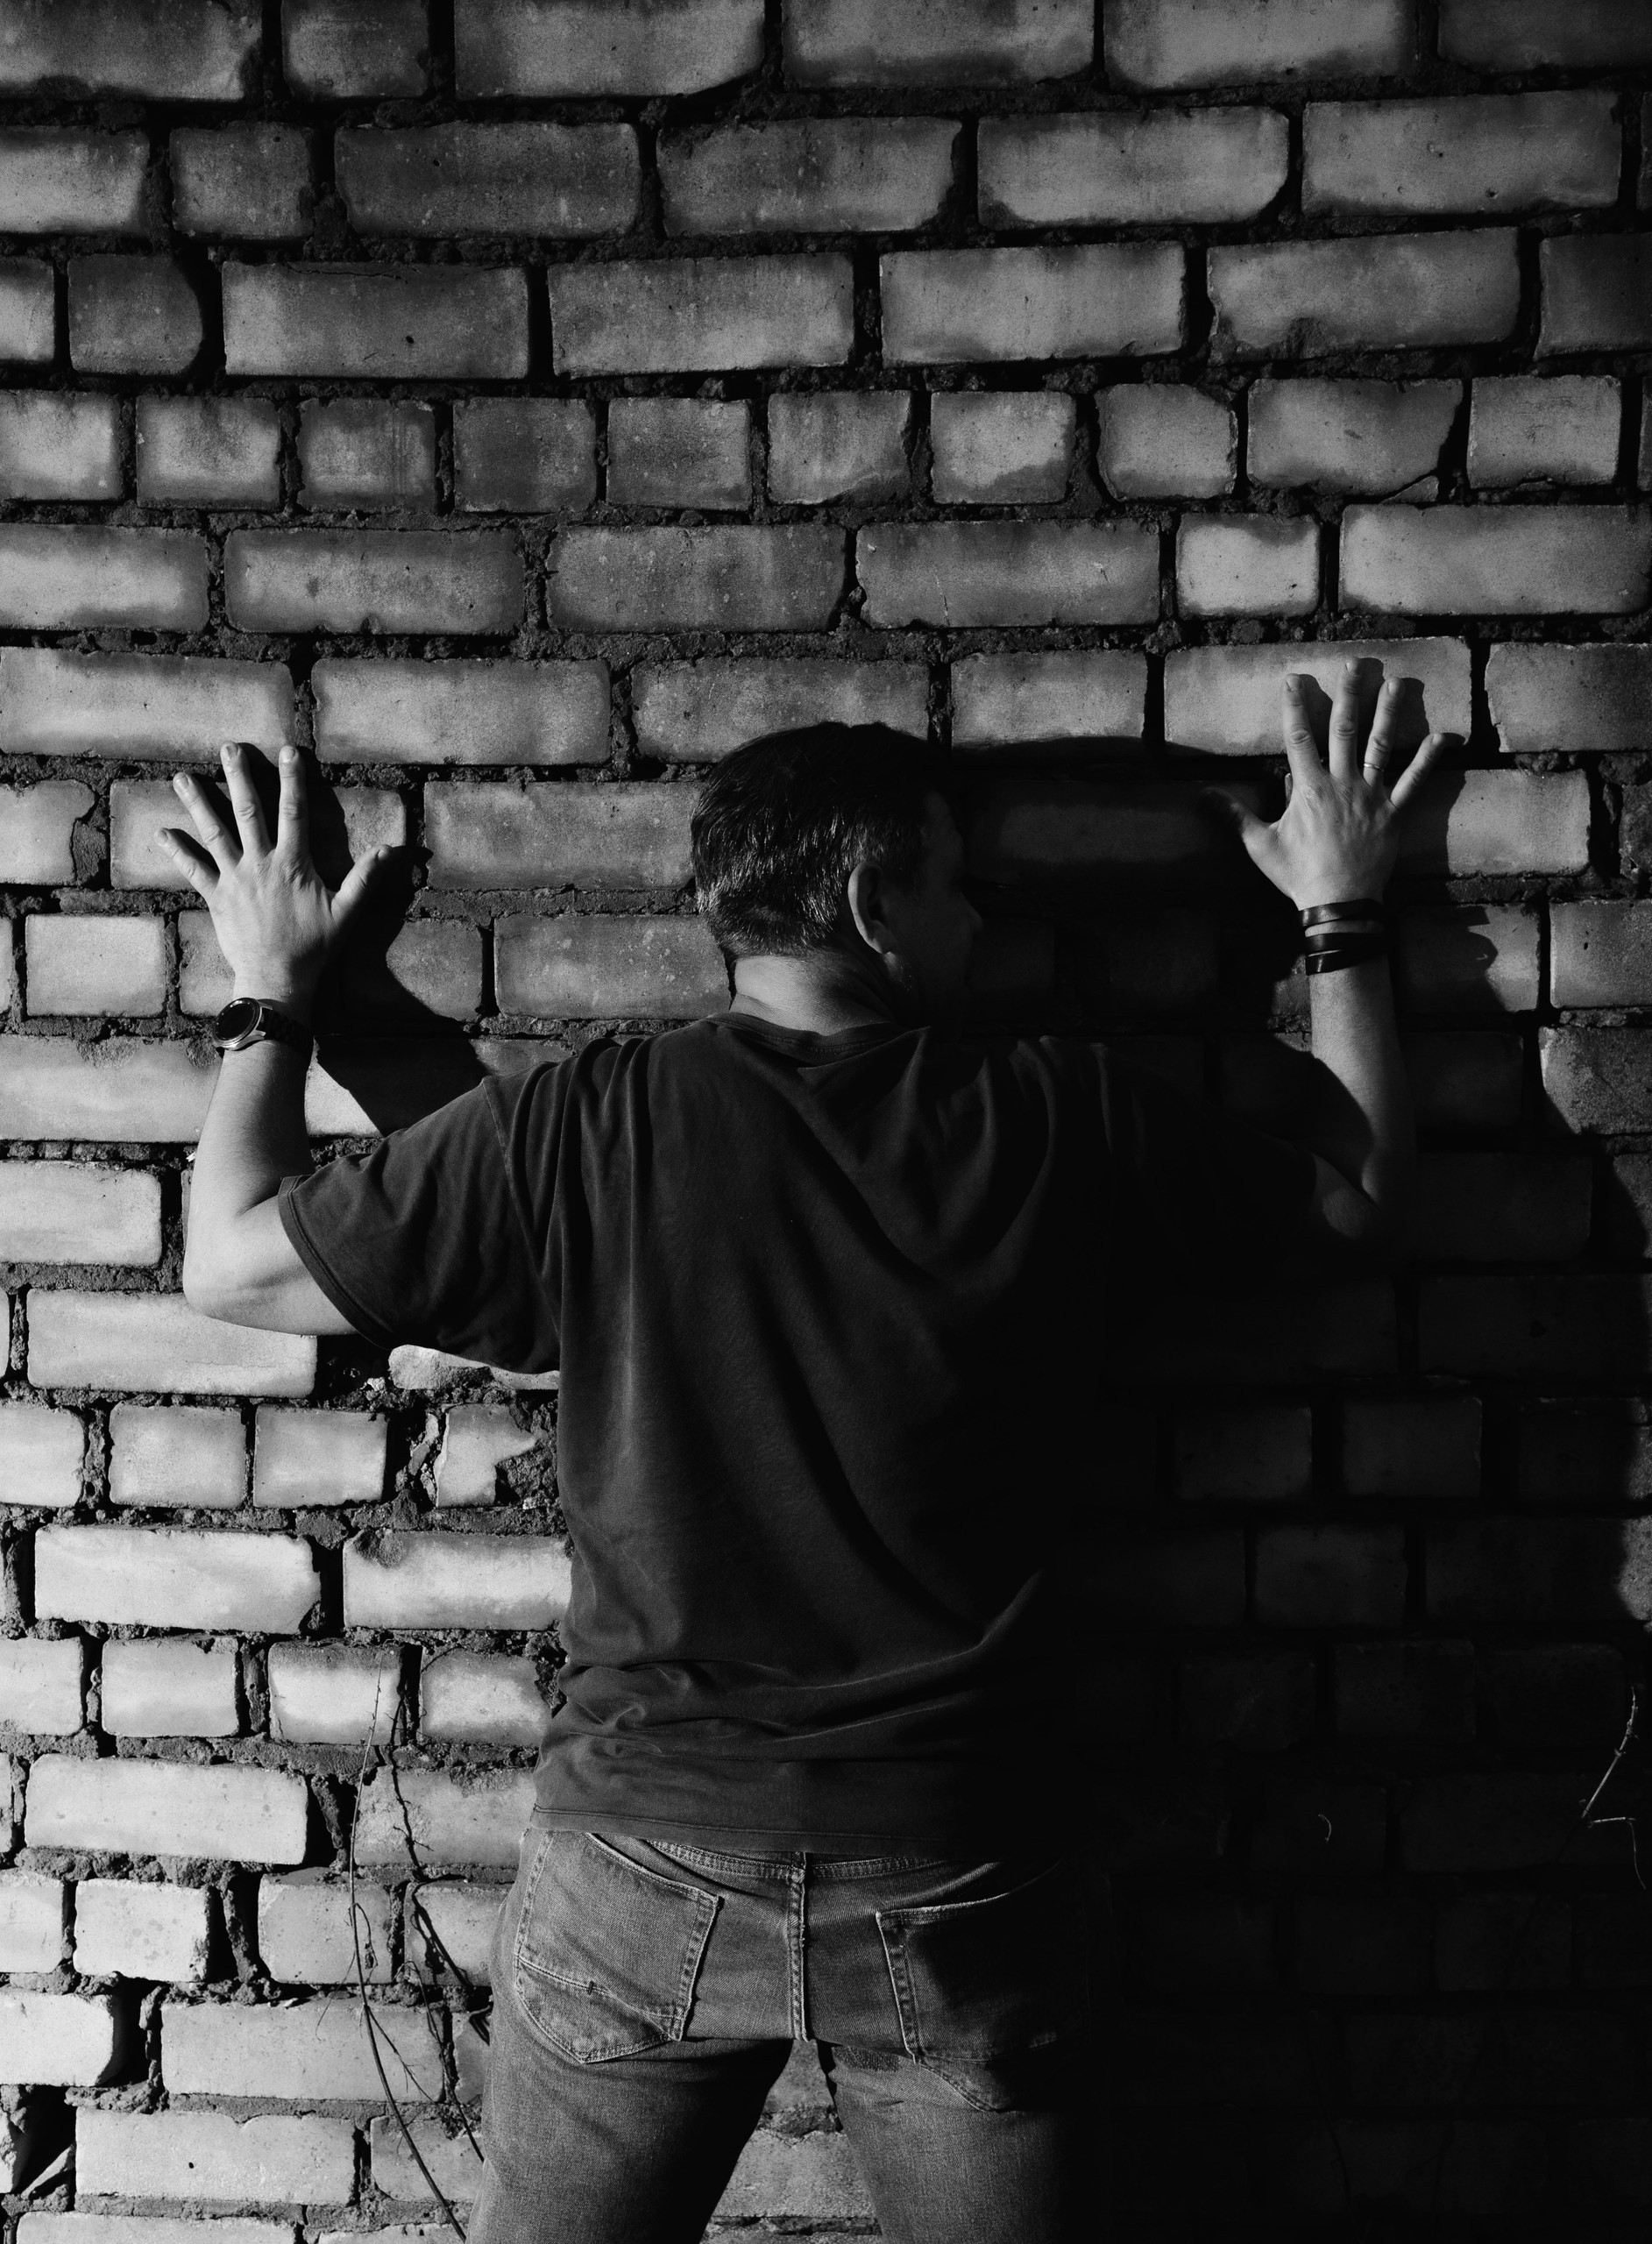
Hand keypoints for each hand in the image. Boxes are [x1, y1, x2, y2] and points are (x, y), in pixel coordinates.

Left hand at [158, 744, 386, 1021]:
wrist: (277, 979)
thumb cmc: (314, 947)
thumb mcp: (347, 913)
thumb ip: (366, 879)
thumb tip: (392, 851)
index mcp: (293, 863)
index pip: (295, 812)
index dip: (293, 780)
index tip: (288, 752)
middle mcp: (261, 864)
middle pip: (248, 812)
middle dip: (239, 777)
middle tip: (229, 748)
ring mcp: (235, 879)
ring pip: (214, 833)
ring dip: (198, 803)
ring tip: (182, 778)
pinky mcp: (217, 897)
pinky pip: (194, 870)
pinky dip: (178, 851)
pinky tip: (161, 833)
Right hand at [1204, 663, 1446, 909]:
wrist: (1338, 902)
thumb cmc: (1297, 874)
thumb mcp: (1258, 844)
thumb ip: (1231, 815)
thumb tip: (1198, 795)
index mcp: (1308, 787)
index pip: (1299, 736)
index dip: (1295, 705)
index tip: (1294, 678)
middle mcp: (1341, 782)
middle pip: (1344, 729)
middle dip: (1349, 693)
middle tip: (1356, 663)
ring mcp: (1370, 795)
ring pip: (1381, 745)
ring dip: (1389, 712)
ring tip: (1397, 683)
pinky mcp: (1393, 811)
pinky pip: (1415, 781)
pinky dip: (1429, 759)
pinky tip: (1445, 736)